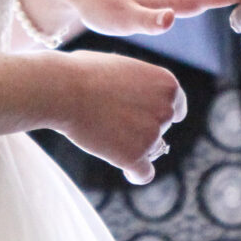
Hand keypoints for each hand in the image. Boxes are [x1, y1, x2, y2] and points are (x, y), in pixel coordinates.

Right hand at [48, 50, 186, 183]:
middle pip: (161, 129)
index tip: (146, 117)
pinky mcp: (135, 156)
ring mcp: (152, 135)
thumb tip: (137, 97)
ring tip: (108, 137)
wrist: (63, 90)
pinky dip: (136, 174)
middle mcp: (166, 110)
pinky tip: (127, 171)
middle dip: (142, 127)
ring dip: (136, 147)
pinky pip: (144, 174)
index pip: (176, 107)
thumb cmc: (83, 72)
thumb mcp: (122, 67)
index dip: (159, 112)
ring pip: (151, 150)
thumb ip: (138, 84)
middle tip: (112, 120)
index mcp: (166, 84)